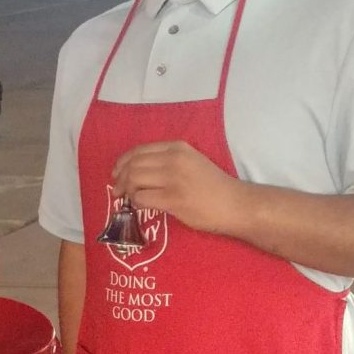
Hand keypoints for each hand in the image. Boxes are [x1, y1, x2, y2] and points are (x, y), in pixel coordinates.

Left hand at [112, 141, 247, 236]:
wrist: (235, 204)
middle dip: (121, 178)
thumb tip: (136, 170)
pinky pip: (142, 197)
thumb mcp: (191, 161)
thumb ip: (168, 160)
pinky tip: (140, 206)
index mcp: (177, 147)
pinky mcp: (173, 199)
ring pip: (134, 179)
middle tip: (118, 190)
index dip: (123, 162)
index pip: (139, 150)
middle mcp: (173, 158)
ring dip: (127, 190)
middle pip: (133, 164)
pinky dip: (136, 202)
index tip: (117, 172)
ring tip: (128, 198)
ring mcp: (173, 178)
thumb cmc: (213, 186)